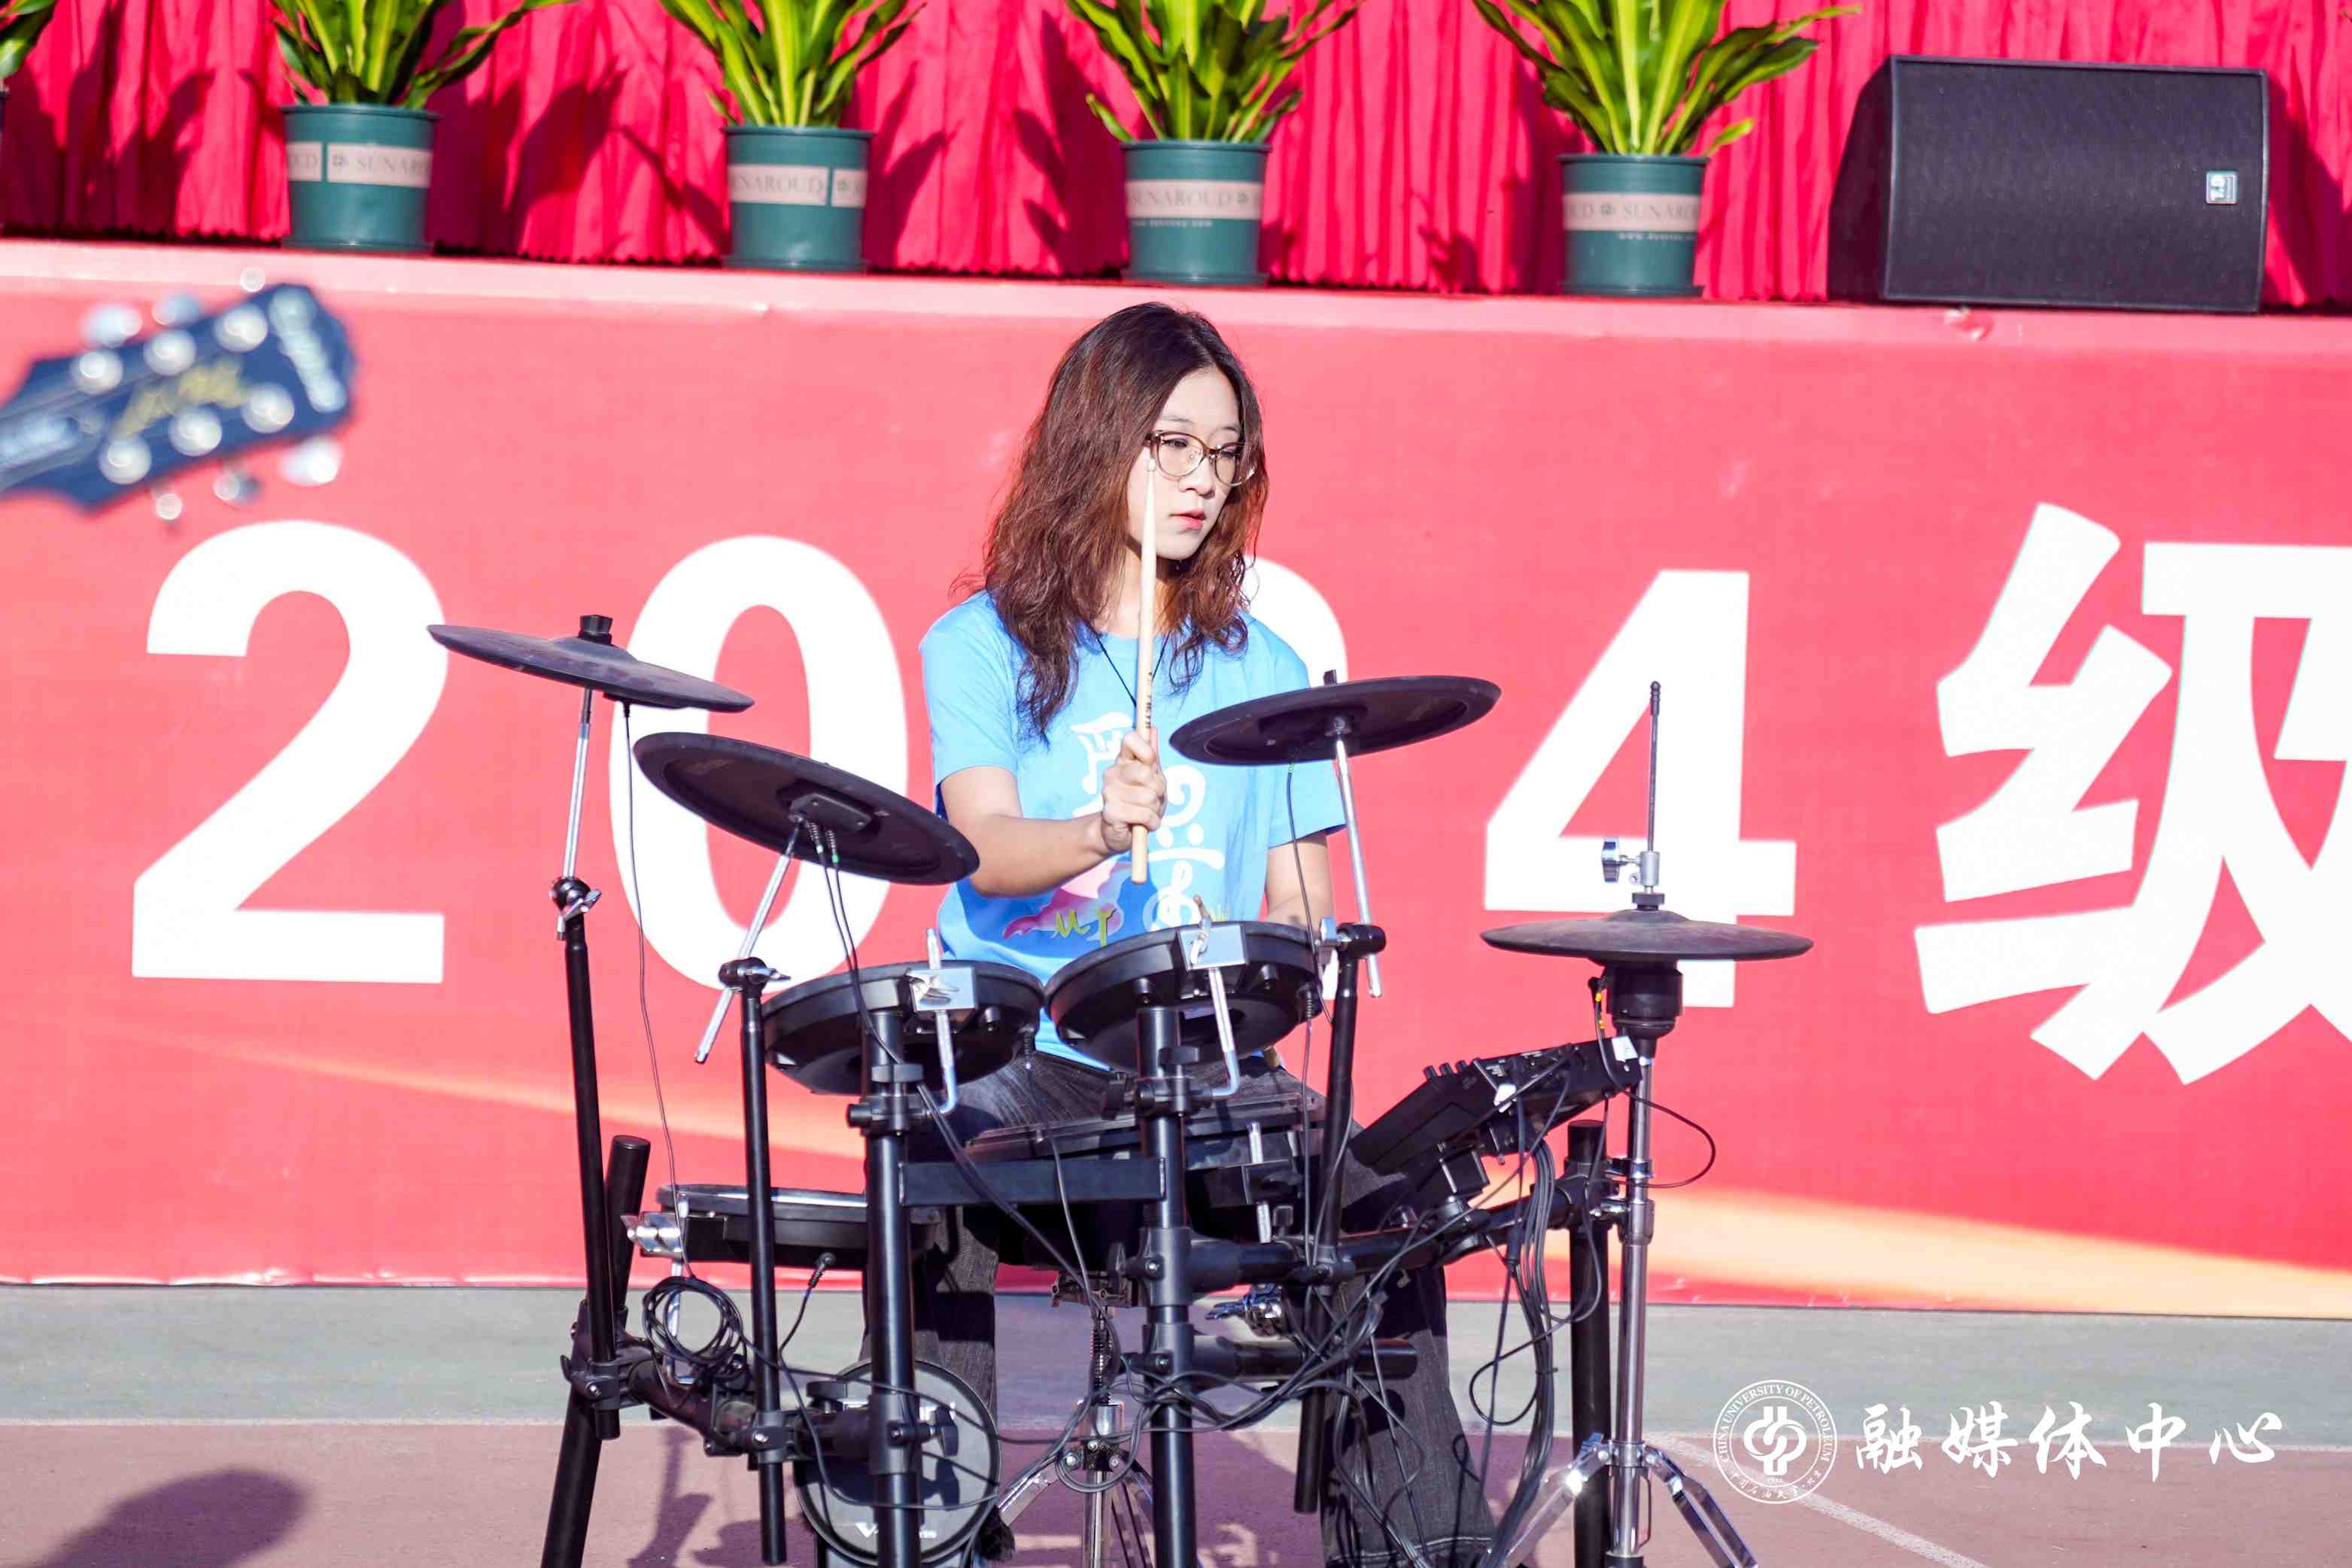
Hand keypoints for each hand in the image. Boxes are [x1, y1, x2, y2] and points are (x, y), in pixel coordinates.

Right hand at [1096, 727, 1164, 853]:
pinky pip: (1144, 814)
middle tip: (1152, 798)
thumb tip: (1153, 730)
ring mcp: (1109, 792)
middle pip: (1147, 773)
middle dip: (1158, 790)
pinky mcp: (1111, 812)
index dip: (1146, 750)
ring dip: (1155, 809)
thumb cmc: (1139, 802)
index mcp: (1123, 761)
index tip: (1151, 763)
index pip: (1130, 740)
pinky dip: (1152, 822)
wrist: (1121, 832)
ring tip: (1147, 812)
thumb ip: (1152, 756)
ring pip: (1149, 797)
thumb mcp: (1152, 778)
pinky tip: (1145, 823)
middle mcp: (1112, 773)